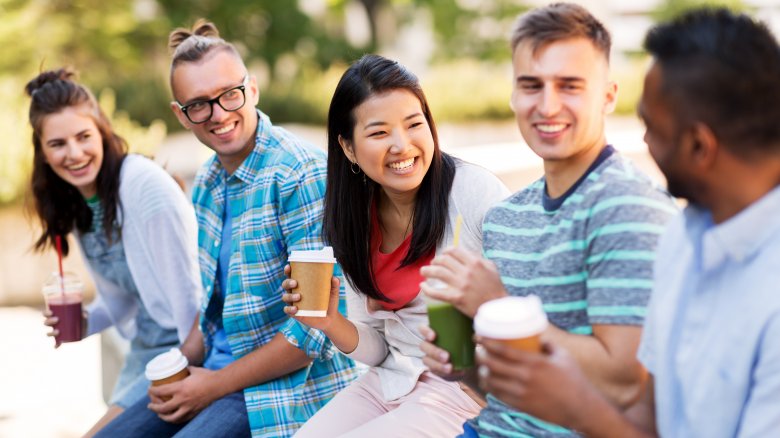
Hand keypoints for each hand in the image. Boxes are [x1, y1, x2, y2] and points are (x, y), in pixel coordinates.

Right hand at [42, 308, 86, 347]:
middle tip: (57, 320)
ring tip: (57, 331)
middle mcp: (54, 324)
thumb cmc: (81, 316)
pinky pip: (56, 342)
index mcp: (55, 315)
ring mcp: (57, 331)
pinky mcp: (61, 338)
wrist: (86, 325)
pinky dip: (56, 345)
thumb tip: (84, 315)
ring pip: (50, 333)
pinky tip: (56, 346)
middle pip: (46, 323)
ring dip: (51, 333)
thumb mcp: (83, 313)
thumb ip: (84, 312)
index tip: (51, 312)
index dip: (46, 313)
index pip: (46, 314)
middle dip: (49, 321)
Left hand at [148, 366, 218, 423]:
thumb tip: (180, 368)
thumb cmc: (207, 375)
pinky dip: (174, 419)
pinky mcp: (194, 412)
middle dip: (153, 407)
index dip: (152, 391)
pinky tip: (172, 417)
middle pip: (163, 408)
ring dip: (162, 416)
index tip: (149, 389)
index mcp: (181, 388)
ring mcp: (189, 408)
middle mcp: (183, 400)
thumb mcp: (193, 370)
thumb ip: (185, 370)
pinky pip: (181, 419)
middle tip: (150, 405)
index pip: (161, 391)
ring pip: (171, 417)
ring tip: (159, 414)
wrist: (220, 385)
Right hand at [281, 264, 342, 331]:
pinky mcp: (295, 313)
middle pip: (285, 284)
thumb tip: (335, 278)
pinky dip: (289, 309)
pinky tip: (295, 309)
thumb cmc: (329, 301)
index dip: (288, 271)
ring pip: (285, 297)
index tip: (288, 266)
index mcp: (302, 284)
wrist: (330, 318)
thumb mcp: (333, 292)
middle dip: (287, 282)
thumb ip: (334, 285)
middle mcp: (295, 292)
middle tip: (295, 283)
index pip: (291, 275)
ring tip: (299, 296)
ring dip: (289, 296)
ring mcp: (294, 303)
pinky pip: (287, 310)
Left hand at [419, 246, 507, 317]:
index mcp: (475, 262)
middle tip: (432, 264)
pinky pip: (436, 292)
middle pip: (443, 260)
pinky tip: (422, 287)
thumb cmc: (495, 287)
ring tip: (424, 272)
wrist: (497, 307)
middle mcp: (467, 272)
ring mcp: (461, 285)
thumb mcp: (491, 267)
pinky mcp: (456, 298)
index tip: (443, 255)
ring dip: (427, 271)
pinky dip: (426, 289)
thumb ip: (478, 258)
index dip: (445, 251)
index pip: (454, 250)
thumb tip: (464, 253)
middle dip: (435, 261)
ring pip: (437, 272)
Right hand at [419, 325, 464, 380]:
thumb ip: (468, 326)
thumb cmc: (465, 340)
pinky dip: (445, 373)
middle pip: (423, 346)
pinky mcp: (435, 369)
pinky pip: (436, 372)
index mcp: (433, 332)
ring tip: (449, 368)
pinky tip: (454, 372)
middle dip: (434, 352)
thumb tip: (476, 319)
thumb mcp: (466, 332)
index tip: (434, 336)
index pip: (422, 329)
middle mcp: (428, 344)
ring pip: (426, 360)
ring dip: (437, 365)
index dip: (425, 332)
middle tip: (447, 356)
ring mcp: (430, 357)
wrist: (469, 359)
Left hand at [477, 338, 600, 429]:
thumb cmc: (574, 379)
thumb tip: (537, 337)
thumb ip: (548, 345)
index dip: (487, 342)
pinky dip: (490, 387)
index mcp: (536, 362)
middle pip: (493, 365)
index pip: (504, 350)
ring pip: (493, 381)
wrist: (581, 408)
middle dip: (480, 355)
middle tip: (478, 349)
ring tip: (481, 365)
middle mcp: (526, 377)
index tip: (478, 336)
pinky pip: (499, 395)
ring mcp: (522, 393)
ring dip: (483, 372)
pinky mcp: (522, 405)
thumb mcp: (563, 356)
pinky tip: (487, 381)